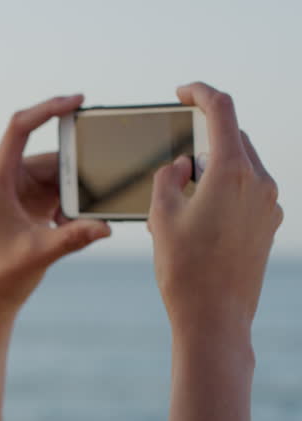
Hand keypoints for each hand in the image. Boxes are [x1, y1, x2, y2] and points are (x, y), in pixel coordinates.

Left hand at [0, 94, 111, 314]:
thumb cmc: (1, 273)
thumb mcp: (38, 254)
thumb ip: (71, 239)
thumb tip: (104, 227)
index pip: (20, 128)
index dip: (47, 109)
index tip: (78, 100)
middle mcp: (7, 177)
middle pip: (53, 155)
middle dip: (77, 172)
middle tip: (93, 193)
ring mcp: (20, 187)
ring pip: (62, 174)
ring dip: (76, 195)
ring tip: (69, 224)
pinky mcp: (32, 199)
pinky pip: (63, 189)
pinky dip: (73, 206)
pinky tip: (68, 228)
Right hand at [148, 82, 282, 337]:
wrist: (215, 318)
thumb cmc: (184, 269)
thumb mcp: (160, 216)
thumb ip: (168, 178)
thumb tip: (183, 164)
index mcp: (231, 172)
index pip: (222, 110)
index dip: (200, 93)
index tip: (183, 92)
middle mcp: (259, 182)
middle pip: (232, 139)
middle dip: (202, 141)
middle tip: (173, 164)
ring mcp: (269, 204)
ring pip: (241, 166)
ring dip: (213, 169)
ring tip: (183, 201)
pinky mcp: (269, 223)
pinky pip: (248, 191)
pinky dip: (224, 191)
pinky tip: (200, 219)